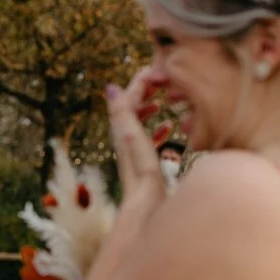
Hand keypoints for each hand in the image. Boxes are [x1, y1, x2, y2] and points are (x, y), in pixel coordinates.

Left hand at [107, 68, 170, 205]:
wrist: (146, 210)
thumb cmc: (142, 175)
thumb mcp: (132, 138)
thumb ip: (123, 113)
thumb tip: (112, 87)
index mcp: (122, 132)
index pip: (127, 99)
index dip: (139, 83)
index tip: (154, 70)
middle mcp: (125, 141)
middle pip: (131, 109)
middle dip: (142, 93)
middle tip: (158, 81)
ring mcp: (135, 153)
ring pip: (139, 124)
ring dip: (148, 109)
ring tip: (161, 101)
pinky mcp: (145, 165)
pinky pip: (149, 140)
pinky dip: (157, 129)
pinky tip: (168, 129)